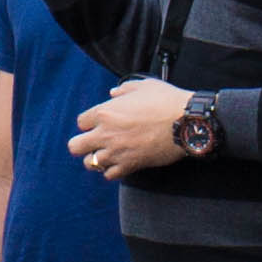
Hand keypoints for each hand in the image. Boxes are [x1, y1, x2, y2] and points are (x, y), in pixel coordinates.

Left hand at [67, 79, 195, 178]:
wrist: (186, 122)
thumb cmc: (166, 101)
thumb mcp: (144, 86)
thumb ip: (124, 89)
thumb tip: (113, 94)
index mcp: (105, 112)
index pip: (81, 121)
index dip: (89, 122)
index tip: (100, 123)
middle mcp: (105, 134)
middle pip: (75, 146)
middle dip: (82, 143)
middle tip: (94, 142)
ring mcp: (116, 152)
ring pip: (89, 163)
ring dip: (96, 159)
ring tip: (108, 154)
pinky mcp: (130, 165)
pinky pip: (109, 175)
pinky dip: (112, 171)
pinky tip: (121, 163)